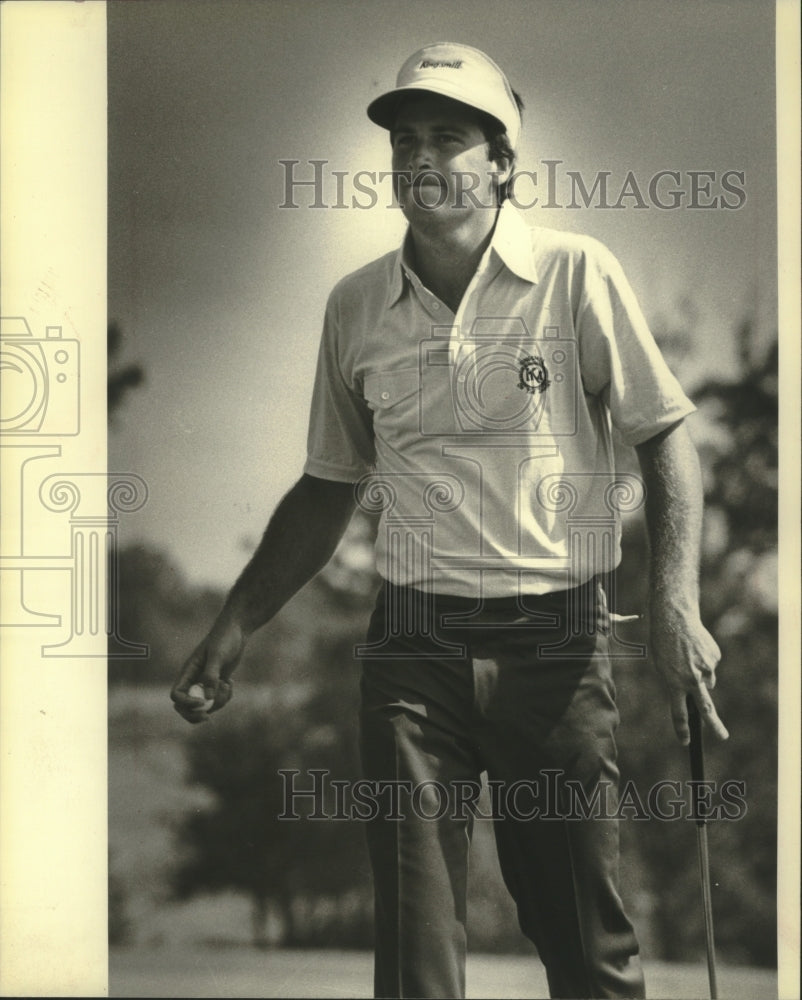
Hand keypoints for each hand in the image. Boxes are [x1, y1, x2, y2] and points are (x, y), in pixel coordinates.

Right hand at [170, 619, 244, 723]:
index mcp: (188, 672)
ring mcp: (205, 683)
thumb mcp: (218, 655)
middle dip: (194, 715)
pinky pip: (217, 700)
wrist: (236, 631)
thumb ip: (211, 676)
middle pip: (185, 706)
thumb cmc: (224, 639)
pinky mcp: (217, 684)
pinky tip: (230, 682)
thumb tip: (207, 699)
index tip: (202, 703)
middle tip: (207, 718)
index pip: (177, 695)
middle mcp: (193, 679)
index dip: (186, 703)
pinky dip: (225, 697)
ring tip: (227, 684)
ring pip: (205, 705)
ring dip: (217, 702)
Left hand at [648, 600, 727, 744]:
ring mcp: (706, 668)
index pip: (679, 713)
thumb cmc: (663, 643)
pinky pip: (710, 666)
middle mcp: (692, 678)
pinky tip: (695, 648)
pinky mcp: (715, 657)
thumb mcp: (663, 666)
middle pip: (706, 709)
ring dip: (700, 674)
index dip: (682, 729)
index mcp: (674, 683)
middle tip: (723, 737)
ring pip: (707, 680)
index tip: (685, 742)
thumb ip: (679, 682)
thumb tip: (703, 690)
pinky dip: (704, 660)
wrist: (674, 618)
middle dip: (715, 725)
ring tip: (687, 656)